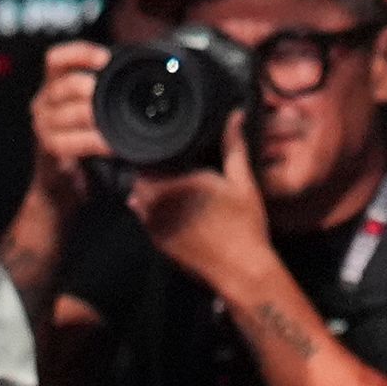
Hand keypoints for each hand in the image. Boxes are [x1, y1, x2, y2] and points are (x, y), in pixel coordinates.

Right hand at [25, 40, 110, 209]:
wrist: (60, 186)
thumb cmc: (81, 145)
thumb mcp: (89, 112)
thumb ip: (101, 92)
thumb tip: (138, 74)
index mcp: (52, 88)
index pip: (56, 59)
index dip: (79, 53)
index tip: (105, 58)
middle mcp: (43, 104)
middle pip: (65, 84)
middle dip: (92, 88)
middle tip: (112, 95)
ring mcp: (43, 127)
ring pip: (72, 112)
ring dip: (98, 117)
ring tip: (116, 122)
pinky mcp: (48, 149)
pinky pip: (73, 141)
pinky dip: (96, 141)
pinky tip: (111, 145)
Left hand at [128, 110, 273, 296]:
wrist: (241, 270)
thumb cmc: (245, 225)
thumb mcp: (242, 181)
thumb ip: (234, 146)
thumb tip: (235, 115)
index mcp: (171, 183)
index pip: (148, 159)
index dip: (159, 153)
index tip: (175, 153)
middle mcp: (154, 204)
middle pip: (142, 177)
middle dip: (156, 173)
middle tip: (180, 171)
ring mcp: (151, 225)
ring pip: (141, 198)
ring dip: (153, 192)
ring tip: (180, 189)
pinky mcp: (155, 241)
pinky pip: (146, 218)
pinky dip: (156, 212)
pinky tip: (179, 211)